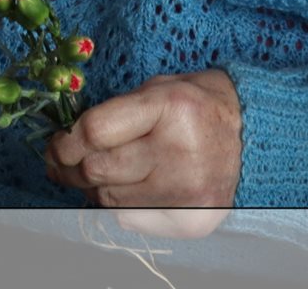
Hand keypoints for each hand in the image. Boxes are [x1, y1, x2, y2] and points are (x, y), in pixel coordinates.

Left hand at [43, 69, 242, 237]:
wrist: (252, 133)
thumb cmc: (196, 103)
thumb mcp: (157, 88)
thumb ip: (116, 113)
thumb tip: (68, 141)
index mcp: (168, 107)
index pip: (95, 132)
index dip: (65, 142)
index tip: (55, 144)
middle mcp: (179, 151)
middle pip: (98, 170)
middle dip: (68, 169)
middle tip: (58, 164)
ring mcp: (187, 190)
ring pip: (110, 199)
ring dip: (91, 189)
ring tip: (87, 176)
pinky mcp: (193, 217)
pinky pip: (134, 218)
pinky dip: (119, 206)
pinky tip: (120, 190)